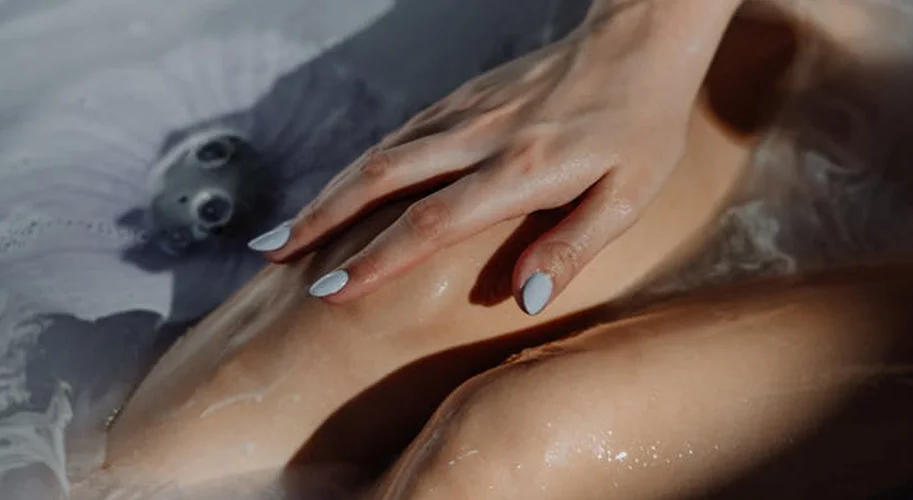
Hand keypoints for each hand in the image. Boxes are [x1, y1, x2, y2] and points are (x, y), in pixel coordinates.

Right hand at [250, 25, 702, 314]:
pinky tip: (341, 187)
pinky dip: (361, 164)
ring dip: (328, 192)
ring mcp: (469, 110)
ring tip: (286, 230)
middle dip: (320, 221)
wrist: (640, 39)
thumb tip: (524, 299)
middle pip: (381, 179)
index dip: (378, 260)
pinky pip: (401, 132)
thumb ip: (574, 246)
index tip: (329, 293)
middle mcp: (483, 136)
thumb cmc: (643, 123)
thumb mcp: (630, 194)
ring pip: (381, 151)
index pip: (432, 222)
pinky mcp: (467, 95)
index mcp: (524, 169)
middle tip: (269, 256)